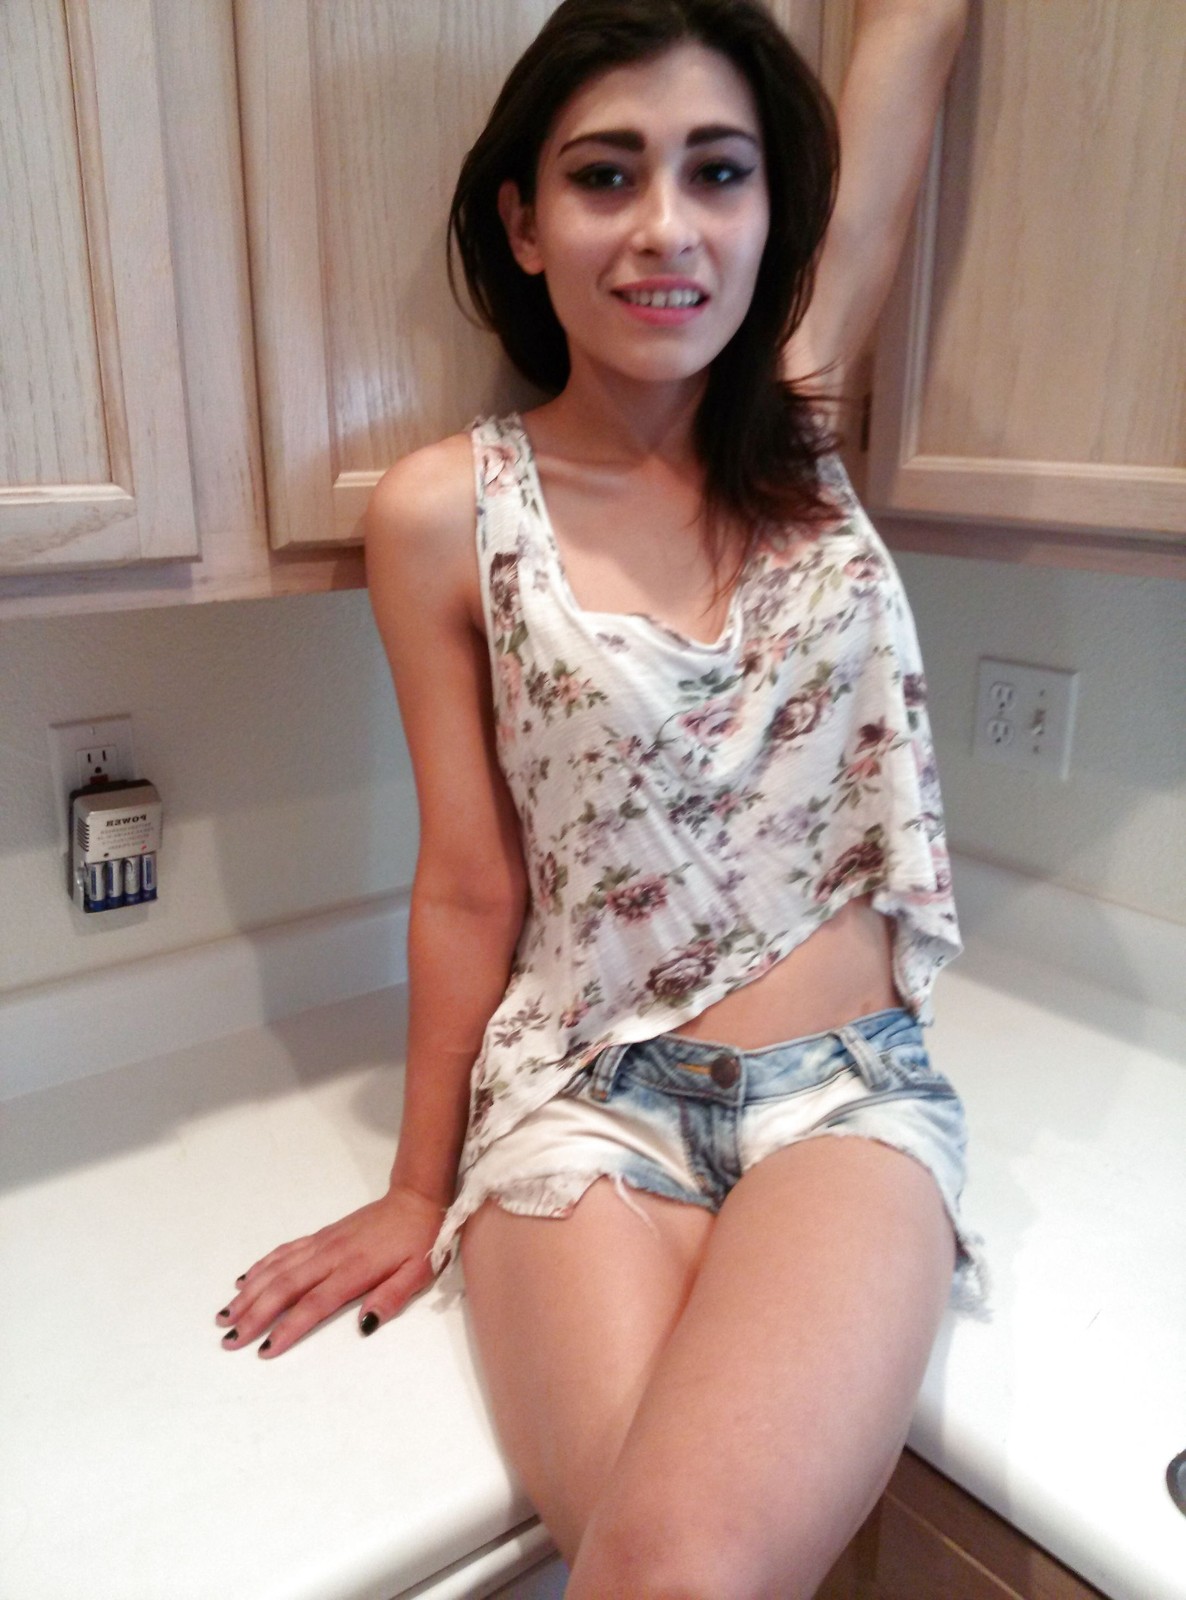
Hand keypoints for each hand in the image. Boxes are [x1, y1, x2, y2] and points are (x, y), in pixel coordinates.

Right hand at [215, 1184, 445, 1357]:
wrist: (415, 1199)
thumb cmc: (419, 1241)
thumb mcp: (418, 1274)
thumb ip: (391, 1298)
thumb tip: (365, 1325)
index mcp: (355, 1270)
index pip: (314, 1303)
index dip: (288, 1327)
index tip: (265, 1349)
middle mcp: (331, 1256)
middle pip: (285, 1287)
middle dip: (254, 1314)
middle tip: (229, 1339)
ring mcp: (322, 1244)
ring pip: (278, 1269)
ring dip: (250, 1293)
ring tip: (225, 1315)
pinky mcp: (320, 1236)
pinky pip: (284, 1252)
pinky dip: (262, 1266)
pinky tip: (246, 1281)